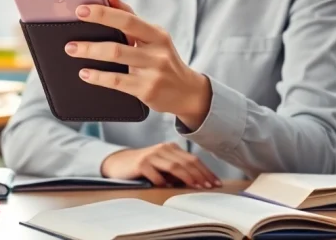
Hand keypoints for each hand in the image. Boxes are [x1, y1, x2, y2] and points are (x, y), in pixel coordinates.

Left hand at [65, 0, 211, 128]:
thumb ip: (130, 16)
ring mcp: (153, 71)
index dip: (104, 13)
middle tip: (69, 40)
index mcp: (156, 34)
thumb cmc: (163, 59)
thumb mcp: (152, 37)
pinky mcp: (148, 90)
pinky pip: (118, 81)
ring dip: (90, 54)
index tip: (81, 10)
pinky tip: (85, 74)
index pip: (128, 19)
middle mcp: (157, 51)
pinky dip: (98, 77)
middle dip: (91, 39)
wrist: (187, 93)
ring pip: (117, 58)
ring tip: (72, 51)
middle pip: (120, 40)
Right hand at [101, 143, 220, 188]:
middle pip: (186, 162)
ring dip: (188, 177)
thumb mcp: (164, 165)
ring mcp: (152, 155)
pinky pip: (156, 174)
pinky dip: (163, 182)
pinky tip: (168, 187)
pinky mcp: (141, 163)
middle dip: (200, 175)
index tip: (215, 182)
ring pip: (174, 166)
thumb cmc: (145, 166)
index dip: (205, 171)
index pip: (193, 159)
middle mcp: (162, 149)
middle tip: (209, 186)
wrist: (120, 163)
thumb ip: (179, 170)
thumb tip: (199, 181)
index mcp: (171, 148)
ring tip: (196, 187)